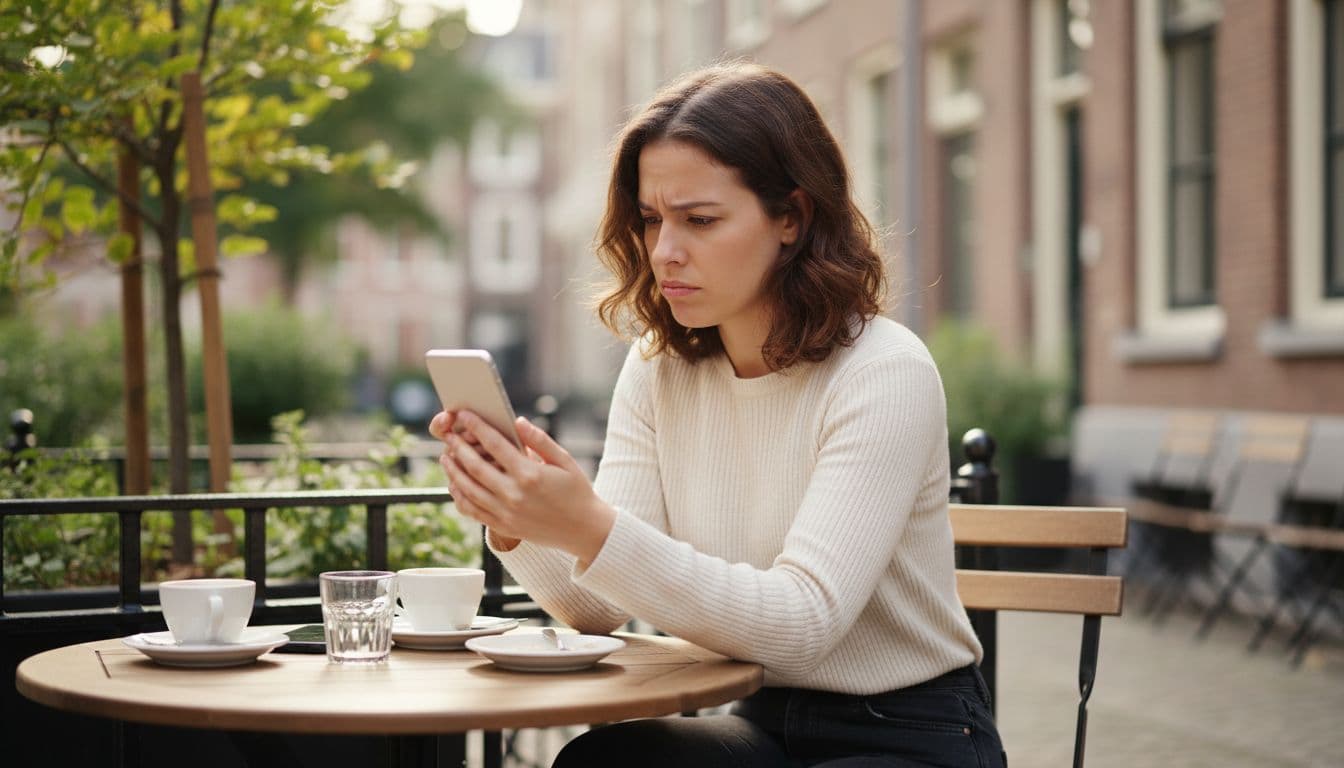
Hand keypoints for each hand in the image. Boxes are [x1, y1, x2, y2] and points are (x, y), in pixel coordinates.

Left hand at [435, 410, 615, 563]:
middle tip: (447, 434)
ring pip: (469, 489)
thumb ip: (540, 440)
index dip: (477, 427)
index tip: (465, 415)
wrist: (583, 530)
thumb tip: (517, 421)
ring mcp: (506, 513)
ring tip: (445, 457)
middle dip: (458, 447)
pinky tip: (454, 485)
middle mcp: (514, 494)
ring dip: (453, 471)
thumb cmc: (576, 491)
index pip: (495, 444)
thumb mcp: (564, 461)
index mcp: (529, 474)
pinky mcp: (504, 527)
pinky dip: (459, 497)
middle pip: (475, 466)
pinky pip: (473, 511)